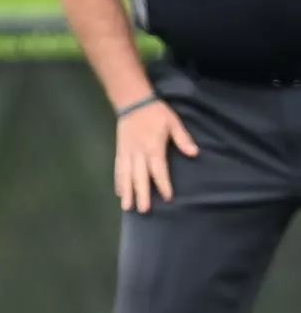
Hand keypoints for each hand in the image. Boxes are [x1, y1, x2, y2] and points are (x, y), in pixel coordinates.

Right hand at [114, 99, 198, 213]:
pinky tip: (119, 192)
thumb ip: (183, 139)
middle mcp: (139, 153)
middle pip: (139, 177)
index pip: (158, 169)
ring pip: (126, 176)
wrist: (132, 102)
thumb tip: (195, 153)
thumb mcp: (173, 122)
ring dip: (126, 192)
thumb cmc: (156, 112)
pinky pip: (118, 169)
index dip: (163, 184)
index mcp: (153, 147)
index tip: (167, 197)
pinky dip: (118, 182)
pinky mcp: (120, 152)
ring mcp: (127, 153)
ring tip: (126, 207)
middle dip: (141, 194)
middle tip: (143, 210)